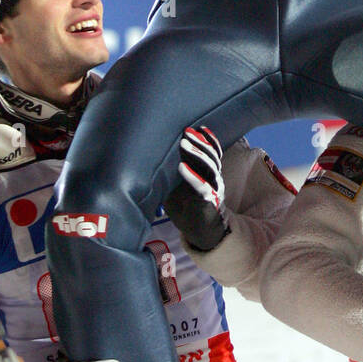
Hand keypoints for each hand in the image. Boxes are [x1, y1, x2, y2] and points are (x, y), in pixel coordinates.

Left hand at [164, 126, 230, 250]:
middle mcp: (214, 179)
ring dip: (197, 154)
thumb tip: (148, 160)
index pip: (213, 152)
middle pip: (211, 156)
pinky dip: (192, 176)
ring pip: (210, 168)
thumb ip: (170, 175)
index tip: (198, 127)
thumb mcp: (176, 188)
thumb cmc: (187, 208)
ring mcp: (213, 189)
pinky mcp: (208, 202)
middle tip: (187, 132)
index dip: (208, 139)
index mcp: (209, 173)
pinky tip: (181, 167)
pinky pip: (201, 186)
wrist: (200, 233)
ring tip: (183, 144)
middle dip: (199, 143)